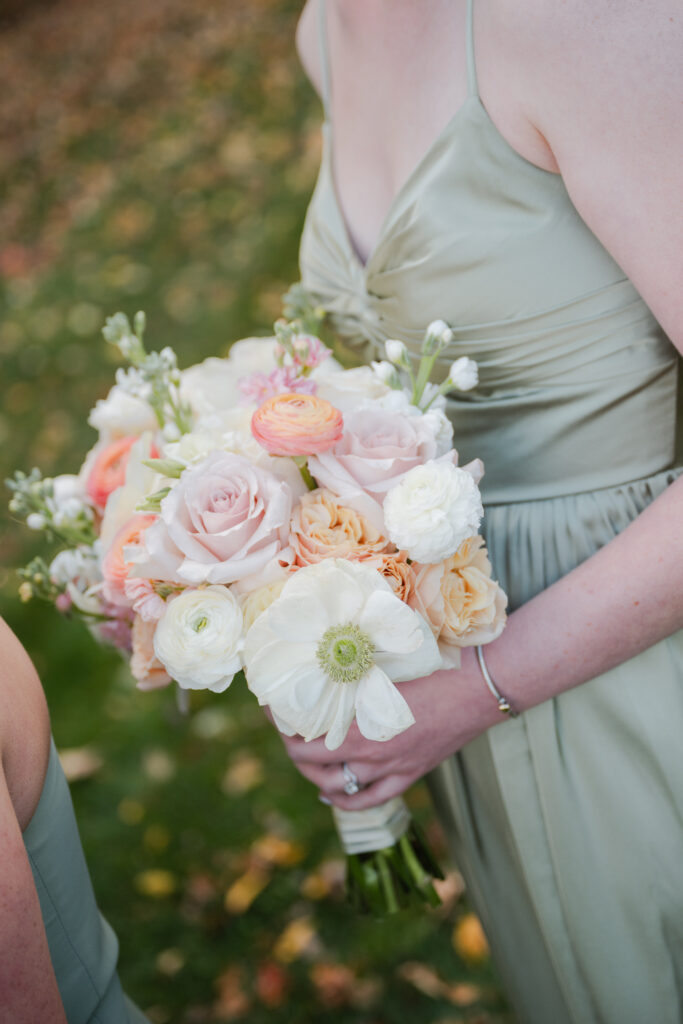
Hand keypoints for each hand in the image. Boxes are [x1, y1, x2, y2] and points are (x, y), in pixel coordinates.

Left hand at [278, 648, 499, 810]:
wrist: (480, 687)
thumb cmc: (436, 664)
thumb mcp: (389, 660)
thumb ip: (357, 665)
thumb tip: (329, 651)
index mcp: (361, 717)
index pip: (302, 727)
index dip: (278, 717)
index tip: (269, 701)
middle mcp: (370, 749)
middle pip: (309, 759)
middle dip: (290, 744)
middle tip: (284, 726)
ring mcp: (390, 766)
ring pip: (334, 784)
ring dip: (312, 773)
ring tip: (303, 757)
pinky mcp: (409, 775)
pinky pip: (368, 799)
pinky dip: (343, 799)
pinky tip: (330, 793)